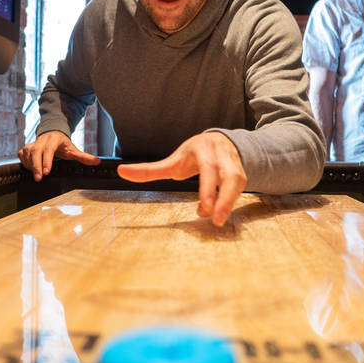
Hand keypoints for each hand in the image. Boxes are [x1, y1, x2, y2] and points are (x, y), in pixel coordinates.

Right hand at [17, 131, 99, 180]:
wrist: (52, 133)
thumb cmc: (62, 143)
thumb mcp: (73, 149)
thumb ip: (84, 157)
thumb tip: (97, 162)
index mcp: (53, 141)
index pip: (48, 150)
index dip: (46, 161)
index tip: (47, 172)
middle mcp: (41, 141)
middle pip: (35, 152)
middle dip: (35, 166)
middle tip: (39, 178)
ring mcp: (32, 144)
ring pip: (27, 154)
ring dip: (30, 165)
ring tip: (37, 174)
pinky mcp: (26, 148)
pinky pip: (21, 155)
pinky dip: (25, 163)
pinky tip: (30, 168)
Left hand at [116, 132, 246, 226]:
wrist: (220, 141)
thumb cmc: (194, 154)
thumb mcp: (172, 161)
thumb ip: (149, 170)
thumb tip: (121, 171)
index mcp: (203, 149)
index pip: (209, 168)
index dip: (208, 188)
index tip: (203, 208)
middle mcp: (222, 154)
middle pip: (230, 176)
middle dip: (224, 199)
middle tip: (215, 220)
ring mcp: (235, 163)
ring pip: (239, 182)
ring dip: (230, 202)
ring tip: (217, 220)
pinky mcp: (242, 174)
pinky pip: (241, 189)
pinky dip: (231, 202)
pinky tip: (218, 213)